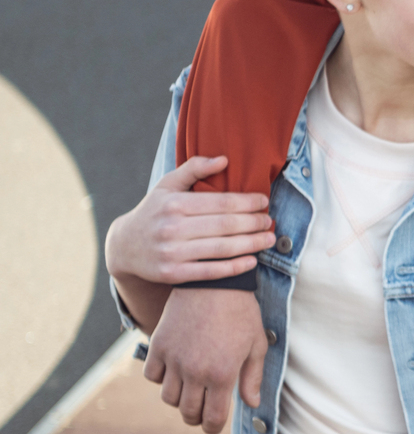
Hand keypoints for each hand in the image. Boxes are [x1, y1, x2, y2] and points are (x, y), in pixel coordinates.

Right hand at [106, 155, 273, 283]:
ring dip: (252, 244)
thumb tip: (224, 159)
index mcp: (173, 204)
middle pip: (225, 225)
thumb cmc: (153, 211)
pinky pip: (211, 272)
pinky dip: (235, 267)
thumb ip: (194, 169)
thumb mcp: (167, 185)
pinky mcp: (173, 274)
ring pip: (222, 249)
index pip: (221, 202)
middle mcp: (171, 228)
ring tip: (269, 239)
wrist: (124, 246)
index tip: (264, 201)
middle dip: (254, 223)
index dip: (247, 202)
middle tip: (270, 221)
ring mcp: (172, 253)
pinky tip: (252, 260)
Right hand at [143, 288, 267, 433]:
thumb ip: (253, 378)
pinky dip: (160, 379)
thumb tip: (252, 403)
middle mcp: (195, 372)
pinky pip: (151, 376)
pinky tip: (173, 372)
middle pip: (188, 412)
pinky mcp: (158, 346)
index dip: (212, 427)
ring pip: (168, 398)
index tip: (213, 426)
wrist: (214, 284)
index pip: (212, 418)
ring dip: (179, 400)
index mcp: (222, 375)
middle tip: (202, 412)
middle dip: (196, 418)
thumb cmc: (242, 314)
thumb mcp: (256, 346)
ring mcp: (173, 360)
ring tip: (190, 392)